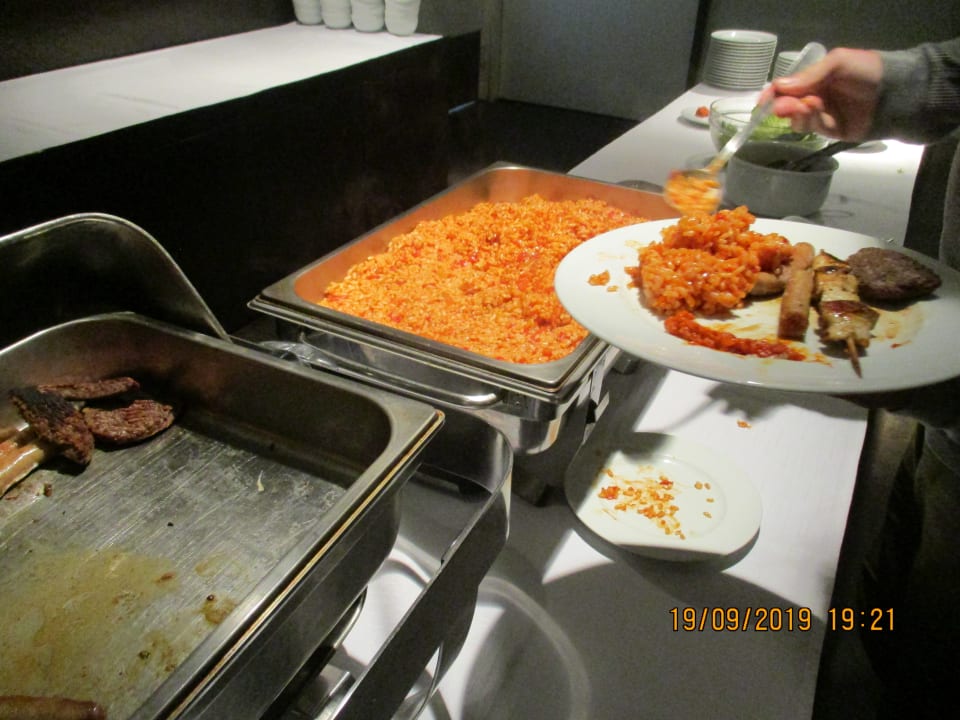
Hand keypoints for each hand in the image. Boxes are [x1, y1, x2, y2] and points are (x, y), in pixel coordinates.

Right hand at [759, 48, 883, 140]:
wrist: (897, 93)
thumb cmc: (867, 71)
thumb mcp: (837, 62)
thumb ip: (809, 75)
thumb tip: (779, 87)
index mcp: (816, 79)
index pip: (787, 88)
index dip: (773, 94)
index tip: (762, 102)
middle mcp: (817, 98)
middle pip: (790, 106)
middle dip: (783, 106)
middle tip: (780, 108)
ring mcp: (825, 116)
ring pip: (799, 120)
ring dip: (798, 113)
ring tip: (807, 105)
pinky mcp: (833, 132)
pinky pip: (814, 129)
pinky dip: (811, 120)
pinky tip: (816, 109)